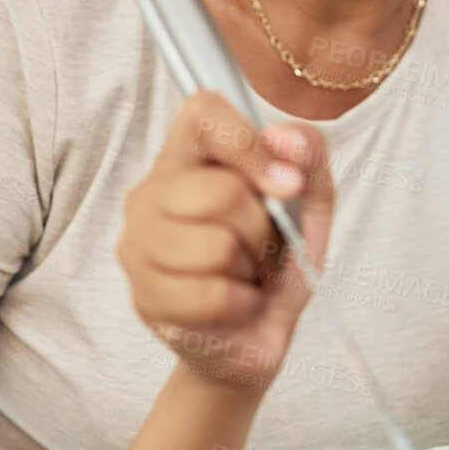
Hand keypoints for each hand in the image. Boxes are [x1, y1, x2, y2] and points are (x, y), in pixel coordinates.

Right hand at [119, 91, 333, 389]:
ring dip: (251, 271)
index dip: (248, 143)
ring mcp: (138, 245)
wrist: (260, 335)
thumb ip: (308, 155)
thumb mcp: (310, 203)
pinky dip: (242, 305)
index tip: (286, 185)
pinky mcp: (144, 297)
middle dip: (263, 230)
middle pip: (223, 192)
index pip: (201, 113)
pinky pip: (212, 295)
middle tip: (261, 249)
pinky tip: (234, 305)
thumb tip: (284, 140)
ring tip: (244, 276)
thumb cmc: (276, 262)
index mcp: (188, 156)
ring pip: (217, 246)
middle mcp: (150, 193)